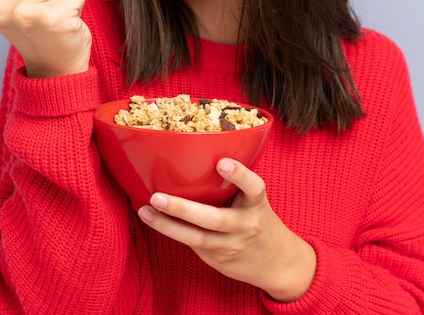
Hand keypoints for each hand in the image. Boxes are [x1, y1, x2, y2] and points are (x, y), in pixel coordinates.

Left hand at [137, 158, 316, 302]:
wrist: (279, 263)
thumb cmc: (257, 220)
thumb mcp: (253, 201)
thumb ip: (231, 186)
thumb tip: (192, 160)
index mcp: (256, 204)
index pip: (254, 187)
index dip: (240, 174)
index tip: (222, 162)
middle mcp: (246, 225)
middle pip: (214, 219)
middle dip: (183, 209)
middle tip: (157, 196)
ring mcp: (231, 244)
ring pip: (197, 237)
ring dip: (167, 224)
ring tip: (145, 211)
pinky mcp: (218, 259)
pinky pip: (192, 244)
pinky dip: (171, 231)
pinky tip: (152, 220)